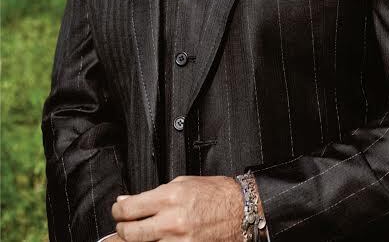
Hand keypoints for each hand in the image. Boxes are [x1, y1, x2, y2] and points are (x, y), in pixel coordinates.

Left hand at [112, 175, 242, 241]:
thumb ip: (153, 194)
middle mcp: (172, 221)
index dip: (117, 211)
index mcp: (170, 198)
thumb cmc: (215, 194)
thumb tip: (128, 201)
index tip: (118, 211)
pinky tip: (154, 240)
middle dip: (121, 230)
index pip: (129, 209)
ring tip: (136, 235)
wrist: (240, 211)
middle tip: (121, 226)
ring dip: (135, 241)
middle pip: (130, 233)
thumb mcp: (182, 183)